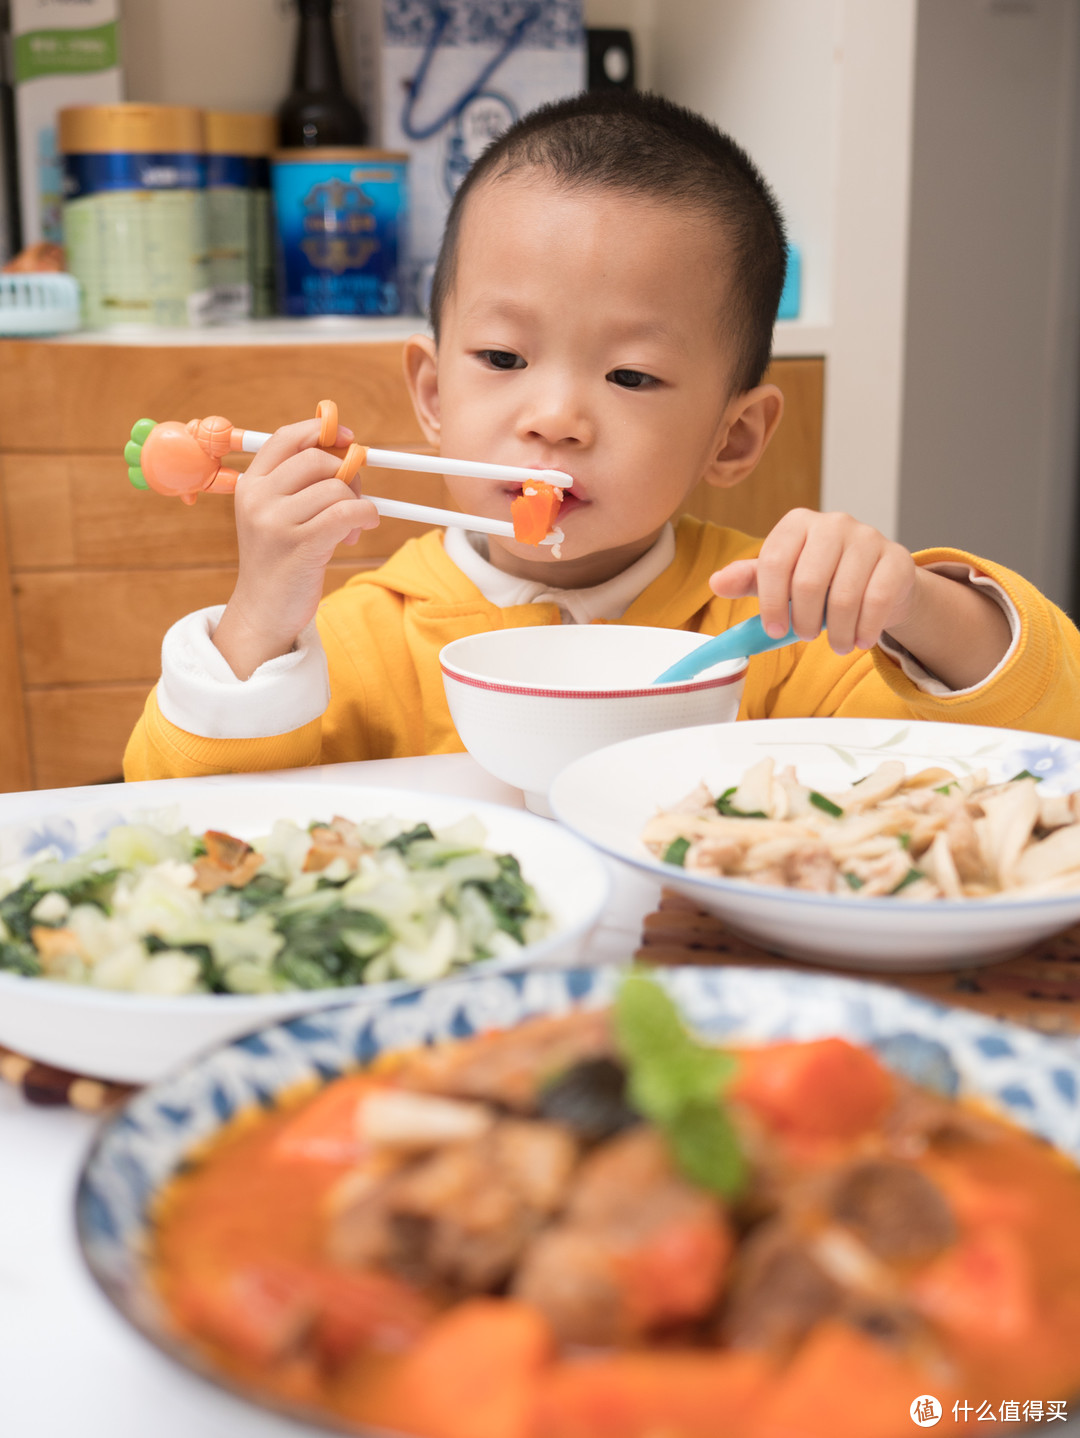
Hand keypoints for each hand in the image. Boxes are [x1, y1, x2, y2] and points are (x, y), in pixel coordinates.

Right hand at [212, 418, 380, 678]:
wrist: (263, 611)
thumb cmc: (280, 559)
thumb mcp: (275, 514)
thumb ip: (300, 483)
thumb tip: (347, 451)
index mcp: (251, 484)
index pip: (287, 437)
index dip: (322, 431)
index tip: (348, 438)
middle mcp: (258, 498)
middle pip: (318, 459)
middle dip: (348, 473)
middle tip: (354, 497)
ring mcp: (276, 522)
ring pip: (337, 487)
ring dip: (357, 503)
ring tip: (351, 527)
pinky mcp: (300, 545)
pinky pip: (346, 512)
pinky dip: (366, 514)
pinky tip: (363, 527)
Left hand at [710, 509, 916, 653]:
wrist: (877, 579)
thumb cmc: (821, 579)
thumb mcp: (781, 579)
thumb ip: (750, 580)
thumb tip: (717, 582)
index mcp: (797, 523)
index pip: (774, 562)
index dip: (771, 602)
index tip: (775, 629)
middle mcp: (833, 523)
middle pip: (808, 581)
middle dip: (804, 620)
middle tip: (806, 636)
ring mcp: (868, 537)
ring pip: (844, 595)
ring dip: (837, 632)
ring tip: (836, 645)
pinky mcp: (896, 558)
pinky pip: (876, 600)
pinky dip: (865, 628)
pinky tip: (860, 640)